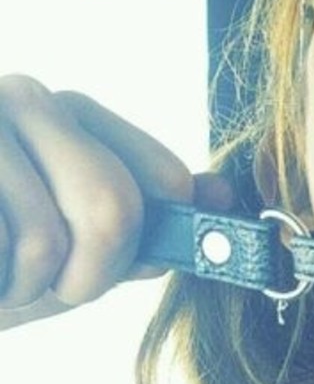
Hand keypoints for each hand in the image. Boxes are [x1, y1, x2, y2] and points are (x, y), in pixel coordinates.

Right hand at [0, 75, 229, 329]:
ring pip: (52, 238)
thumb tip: (223, 195)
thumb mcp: (65, 255)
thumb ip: (141, 230)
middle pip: (116, 206)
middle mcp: (23, 96)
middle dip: (83, 276)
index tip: (91, 267)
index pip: (162, 179)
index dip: (139, 246)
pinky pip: (4, 249)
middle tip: (33, 282)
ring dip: (20, 286)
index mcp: (66, 113)